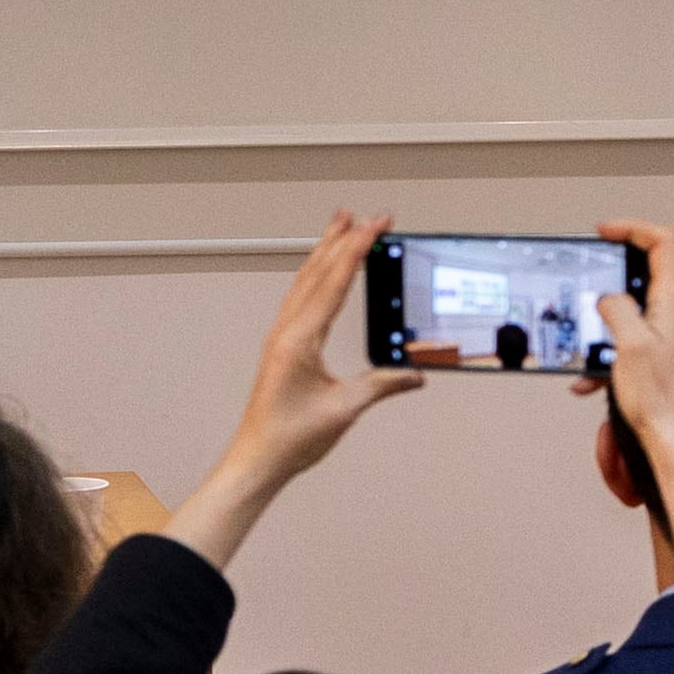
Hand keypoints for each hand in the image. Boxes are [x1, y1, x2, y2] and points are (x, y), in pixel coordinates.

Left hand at [166, 212, 423, 565]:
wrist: (258, 458)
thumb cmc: (291, 437)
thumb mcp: (345, 409)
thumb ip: (383, 385)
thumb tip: (415, 372)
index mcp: (299, 339)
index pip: (334, 282)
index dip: (357, 249)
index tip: (376, 224)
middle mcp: (287, 330)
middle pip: (317, 272)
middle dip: (343, 239)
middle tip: (367, 214)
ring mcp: (282, 336)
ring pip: (306, 281)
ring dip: (325, 250)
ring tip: (341, 224)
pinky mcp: (283, 346)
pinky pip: (300, 297)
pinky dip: (316, 274)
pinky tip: (323, 271)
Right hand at [584, 221, 673, 448]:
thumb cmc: (662, 400)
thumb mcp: (629, 346)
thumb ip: (616, 309)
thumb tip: (607, 298)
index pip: (664, 242)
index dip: (633, 228)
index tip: (607, 231)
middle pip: (650, 269)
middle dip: (614, 272)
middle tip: (593, 273)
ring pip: (637, 305)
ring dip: (607, 319)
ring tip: (589, 340)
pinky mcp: (671, 350)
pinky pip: (637, 334)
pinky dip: (612, 346)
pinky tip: (594, 374)